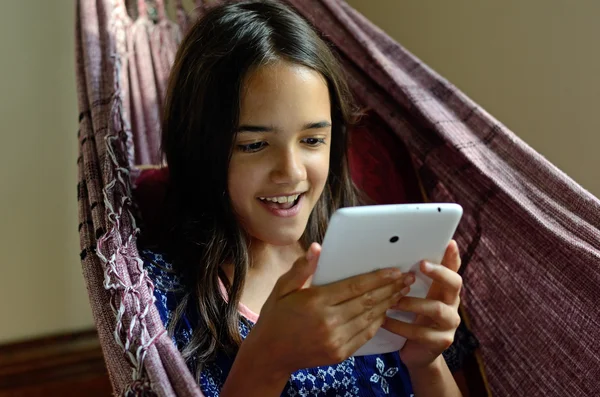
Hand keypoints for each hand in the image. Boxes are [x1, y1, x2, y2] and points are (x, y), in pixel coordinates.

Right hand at [242, 242, 414, 379]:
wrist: (270, 355)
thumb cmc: (275, 317)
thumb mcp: (281, 288)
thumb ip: (301, 269)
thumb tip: (317, 248)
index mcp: (315, 302)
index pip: (354, 286)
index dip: (377, 278)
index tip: (394, 270)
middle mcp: (328, 322)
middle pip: (367, 301)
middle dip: (390, 288)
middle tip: (406, 278)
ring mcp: (336, 340)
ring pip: (370, 318)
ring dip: (388, 303)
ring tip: (402, 291)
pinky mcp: (340, 353)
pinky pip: (365, 334)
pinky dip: (378, 322)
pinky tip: (385, 311)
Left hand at [382, 240, 461, 370]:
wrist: (418, 352)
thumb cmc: (414, 318)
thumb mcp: (416, 297)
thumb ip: (413, 280)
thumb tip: (395, 256)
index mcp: (445, 290)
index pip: (454, 269)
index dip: (453, 257)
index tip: (449, 243)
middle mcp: (452, 304)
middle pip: (454, 284)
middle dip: (439, 273)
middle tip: (421, 265)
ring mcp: (449, 324)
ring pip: (437, 309)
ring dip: (412, 303)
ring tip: (392, 301)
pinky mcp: (441, 342)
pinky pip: (420, 332)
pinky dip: (399, 326)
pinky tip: (384, 321)